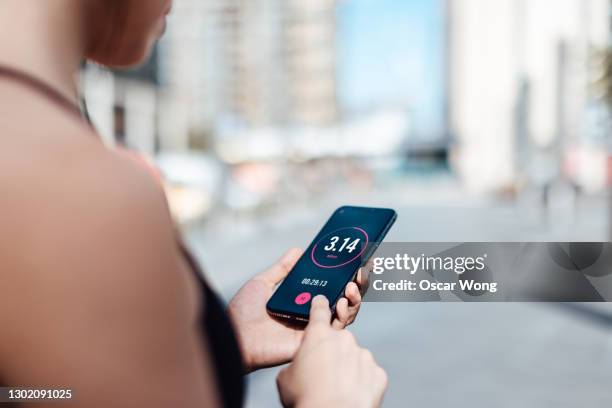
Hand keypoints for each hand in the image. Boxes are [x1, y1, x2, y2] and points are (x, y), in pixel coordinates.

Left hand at [228, 248, 362, 371]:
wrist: (235, 335)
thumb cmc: (244, 312)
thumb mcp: (263, 283)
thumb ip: (282, 269)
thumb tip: (299, 249)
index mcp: (302, 301)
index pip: (331, 287)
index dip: (346, 276)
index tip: (357, 261)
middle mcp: (311, 315)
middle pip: (344, 300)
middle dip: (357, 286)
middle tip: (360, 273)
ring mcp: (314, 328)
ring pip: (346, 315)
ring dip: (353, 300)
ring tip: (350, 287)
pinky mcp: (314, 341)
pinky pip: (336, 331)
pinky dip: (343, 316)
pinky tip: (339, 303)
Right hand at [276, 295, 386, 407]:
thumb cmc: (306, 398)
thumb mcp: (285, 377)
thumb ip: (295, 362)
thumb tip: (300, 366)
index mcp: (318, 335)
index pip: (319, 310)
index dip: (319, 305)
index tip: (322, 300)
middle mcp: (343, 339)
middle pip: (338, 339)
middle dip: (332, 352)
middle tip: (323, 372)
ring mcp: (363, 355)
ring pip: (354, 357)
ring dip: (347, 367)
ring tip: (336, 388)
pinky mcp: (377, 373)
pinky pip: (368, 373)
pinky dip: (361, 381)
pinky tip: (351, 393)